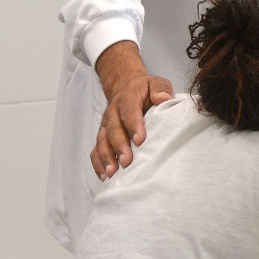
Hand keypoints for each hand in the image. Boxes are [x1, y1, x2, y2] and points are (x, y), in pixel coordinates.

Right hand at [91, 41, 172, 179]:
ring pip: (102, 142)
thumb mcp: (155, 83)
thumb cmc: (145, 89)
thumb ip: (160, 89)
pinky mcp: (102, 136)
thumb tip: (163, 99)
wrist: (126, 87)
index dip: (133, 125)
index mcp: (127, 98)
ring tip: (113, 172)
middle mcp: (112, 112)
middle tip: (127, 161)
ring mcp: (105, 125)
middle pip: (113, 130)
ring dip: (106, 157)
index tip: (140, 140)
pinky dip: (98, 163)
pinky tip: (105, 176)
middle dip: (119, 146)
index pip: (129, 111)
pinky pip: (96, 150)